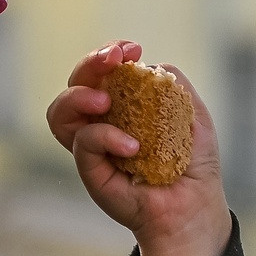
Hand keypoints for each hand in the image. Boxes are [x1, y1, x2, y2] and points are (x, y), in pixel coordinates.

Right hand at [47, 42, 232, 255]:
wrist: (196, 206)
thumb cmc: (193, 162)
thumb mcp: (191, 114)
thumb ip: (173, 84)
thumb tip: (149, 67)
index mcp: (120, 108)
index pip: (99, 74)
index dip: (108, 56)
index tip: (131, 48)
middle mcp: (99, 125)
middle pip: (73, 86)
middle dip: (89, 64)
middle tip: (114, 59)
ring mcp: (92, 150)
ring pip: (60, 114)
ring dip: (79, 96)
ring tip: (107, 99)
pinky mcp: (92, 174)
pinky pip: (83, 144)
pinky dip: (105, 135)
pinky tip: (134, 144)